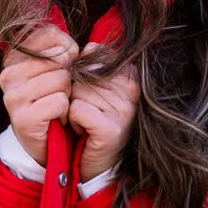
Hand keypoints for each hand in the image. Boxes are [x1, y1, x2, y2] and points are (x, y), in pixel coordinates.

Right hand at [0, 26, 77, 166]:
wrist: (46, 140)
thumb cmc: (52, 97)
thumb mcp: (55, 66)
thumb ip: (62, 48)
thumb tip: (76, 48)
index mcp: (13, 56)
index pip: (49, 33)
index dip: (67, 48)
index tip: (64, 64)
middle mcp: (8, 74)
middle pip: (59, 58)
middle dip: (68, 75)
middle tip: (57, 92)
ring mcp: (13, 97)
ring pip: (62, 79)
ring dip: (67, 94)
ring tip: (55, 104)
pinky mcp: (23, 118)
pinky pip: (60, 102)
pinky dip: (65, 111)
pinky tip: (55, 118)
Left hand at [69, 43, 140, 182]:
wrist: (99, 161)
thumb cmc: (94, 117)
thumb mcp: (96, 86)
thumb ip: (95, 62)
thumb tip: (89, 46)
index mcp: (132, 75)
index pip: (95, 56)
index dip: (85, 76)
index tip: (94, 94)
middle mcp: (133, 90)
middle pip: (84, 75)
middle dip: (78, 93)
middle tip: (89, 111)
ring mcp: (124, 110)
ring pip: (78, 92)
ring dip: (75, 108)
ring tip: (88, 121)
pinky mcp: (111, 129)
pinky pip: (77, 109)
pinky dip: (74, 120)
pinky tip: (85, 131)